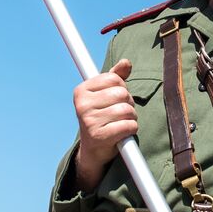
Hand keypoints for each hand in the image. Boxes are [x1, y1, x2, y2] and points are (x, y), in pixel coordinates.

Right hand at [73, 59, 136, 189]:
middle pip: (121, 93)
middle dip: (128, 103)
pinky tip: (123, 133)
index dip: (122, 88)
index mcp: (81, 90)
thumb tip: (126, 62)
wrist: (93, 149)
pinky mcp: (99, 136)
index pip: (114, 78)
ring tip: (122, 122)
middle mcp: (82, 105)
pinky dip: (131, 129)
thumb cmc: (102, 117)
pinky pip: (128, 126)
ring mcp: (89, 121)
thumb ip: (115, 76)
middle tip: (120, 113)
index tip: (114, 99)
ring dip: (131, 117)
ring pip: (126, 110)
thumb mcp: (105, 94)